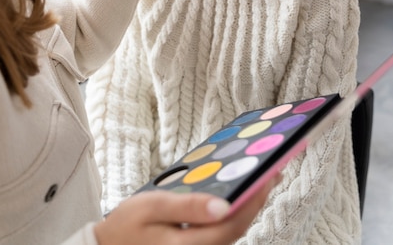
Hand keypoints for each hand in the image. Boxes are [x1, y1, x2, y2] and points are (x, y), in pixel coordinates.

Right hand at [93, 175, 279, 244]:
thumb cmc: (126, 226)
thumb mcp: (151, 206)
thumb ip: (188, 206)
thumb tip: (224, 205)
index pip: (231, 224)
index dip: (253, 198)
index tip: (269, 173)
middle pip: (238, 227)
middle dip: (258, 197)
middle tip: (273, 169)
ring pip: (233, 230)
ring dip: (249, 203)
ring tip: (261, 175)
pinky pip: (222, 231)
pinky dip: (234, 210)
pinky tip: (238, 190)